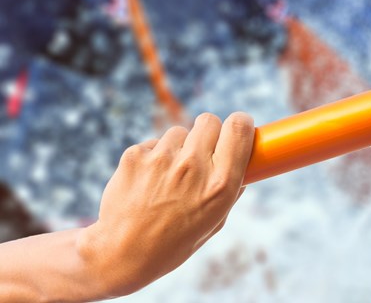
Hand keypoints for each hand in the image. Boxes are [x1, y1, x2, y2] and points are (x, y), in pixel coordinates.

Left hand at [78, 112, 254, 295]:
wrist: (122, 254)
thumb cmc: (174, 242)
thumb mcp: (214, 222)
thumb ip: (231, 190)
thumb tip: (243, 163)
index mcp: (220, 185)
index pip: (238, 129)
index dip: (241, 123)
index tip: (239, 127)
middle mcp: (193, 167)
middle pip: (210, 121)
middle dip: (209, 133)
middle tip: (202, 153)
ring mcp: (162, 159)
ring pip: (179, 132)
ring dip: (178, 147)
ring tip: (168, 178)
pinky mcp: (135, 156)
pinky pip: (153, 144)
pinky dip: (153, 157)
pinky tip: (148, 183)